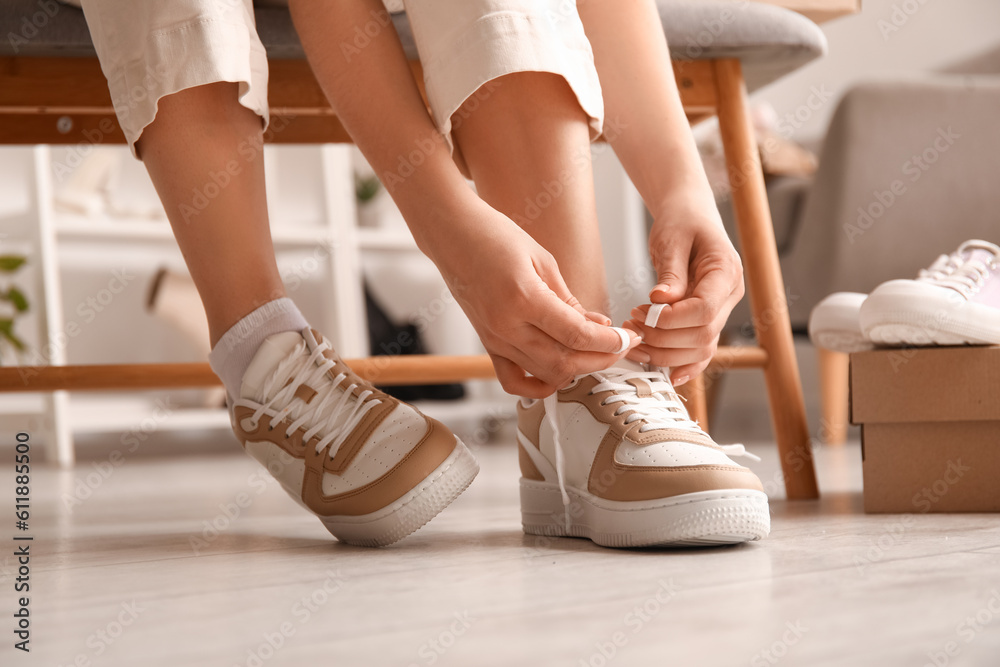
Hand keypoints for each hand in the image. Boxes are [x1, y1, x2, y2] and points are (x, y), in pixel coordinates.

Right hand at [422, 200, 640, 397]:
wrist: (453, 236)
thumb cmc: (495, 237)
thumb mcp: (543, 260)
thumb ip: (570, 301)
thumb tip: (599, 327)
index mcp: (524, 298)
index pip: (577, 335)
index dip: (610, 342)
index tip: (628, 338)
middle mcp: (506, 325)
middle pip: (564, 362)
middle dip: (601, 359)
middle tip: (621, 346)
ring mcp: (494, 339)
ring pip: (545, 374)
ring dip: (577, 370)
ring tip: (596, 354)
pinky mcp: (487, 344)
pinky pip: (513, 380)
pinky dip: (539, 385)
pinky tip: (559, 373)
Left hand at [623, 201, 743, 384]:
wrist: (689, 216)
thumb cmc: (682, 222)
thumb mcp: (672, 239)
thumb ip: (670, 272)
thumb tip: (661, 300)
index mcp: (726, 272)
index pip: (705, 309)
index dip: (673, 319)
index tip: (645, 312)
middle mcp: (730, 296)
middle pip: (703, 335)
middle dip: (663, 338)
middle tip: (633, 323)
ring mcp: (722, 310)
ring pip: (701, 348)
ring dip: (665, 352)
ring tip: (634, 336)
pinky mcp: (707, 319)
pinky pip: (701, 350)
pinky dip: (684, 364)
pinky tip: (666, 373)